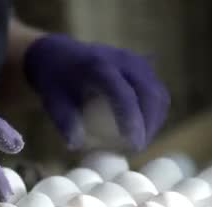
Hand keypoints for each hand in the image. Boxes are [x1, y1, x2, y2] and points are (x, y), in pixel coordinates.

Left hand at [24, 34, 168, 149]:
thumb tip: (75, 145)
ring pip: (158, 93)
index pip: (124, 94)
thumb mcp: (52, 101)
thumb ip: (64, 122)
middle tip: (137, 148)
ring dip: (155, 120)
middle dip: (148, 124)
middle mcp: (122, 60)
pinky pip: (157, 91)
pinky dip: (155, 112)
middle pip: (149, 93)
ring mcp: (135, 61)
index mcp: (98, 66)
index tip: (133, 144)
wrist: (58, 54)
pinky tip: (143, 129)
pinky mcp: (142, 66)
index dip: (132, 120)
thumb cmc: (54, 81)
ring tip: (140, 140)